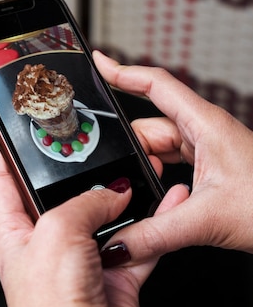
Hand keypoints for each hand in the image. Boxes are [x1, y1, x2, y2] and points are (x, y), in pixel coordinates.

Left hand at [0, 147, 182, 306]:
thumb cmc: (50, 306)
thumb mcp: (58, 231)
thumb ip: (86, 201)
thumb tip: (114, 192)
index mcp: (14, 234)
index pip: (2, 184)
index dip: (6, 155)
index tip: (18, 133)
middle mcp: (45, 246)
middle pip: (60, 197)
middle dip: (80, 175)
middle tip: (95, 151)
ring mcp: (80, 261)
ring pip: (103, 217)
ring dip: (121, 198)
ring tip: (134, 173)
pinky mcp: (112, 274)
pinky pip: (135, 240)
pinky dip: (150, 223)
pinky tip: (162, 203)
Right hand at [93, 50, 252, 259]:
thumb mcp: (206, 219)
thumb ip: (155, 234)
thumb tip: (119, 244)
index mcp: (205, 124)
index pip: (156, 85)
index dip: (123, 71)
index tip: (98, 62)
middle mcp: (204, 131)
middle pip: (149, 125)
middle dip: (128, 148)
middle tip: (111, 174)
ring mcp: (207, 148)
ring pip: (158, 148)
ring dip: (143, 167)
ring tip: (134, 192)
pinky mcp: (209, 166)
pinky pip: (171, 162)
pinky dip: (157, 177)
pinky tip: (155, 197)